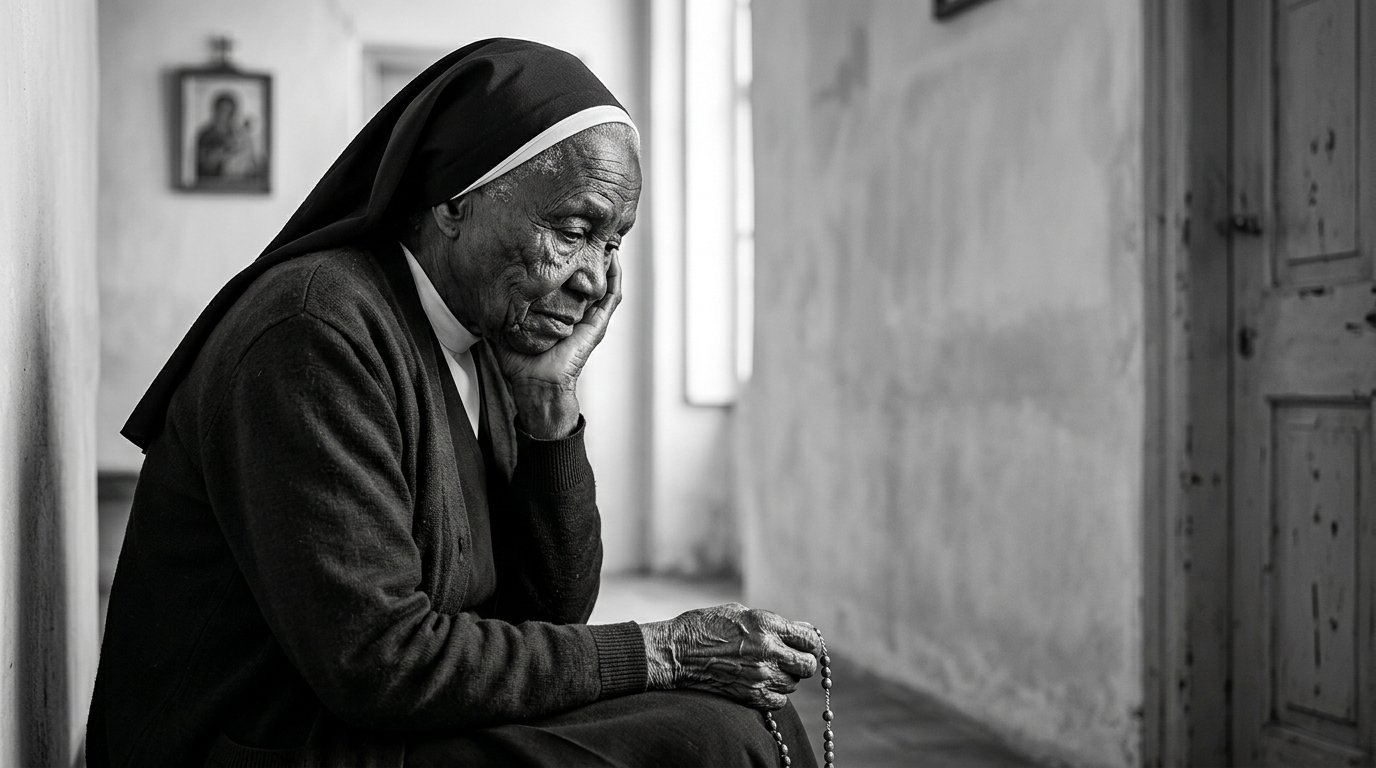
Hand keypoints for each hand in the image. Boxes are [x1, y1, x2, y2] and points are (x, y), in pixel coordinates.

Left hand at [494, 253, 622, 437]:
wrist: (536, 384)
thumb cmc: (521, 362)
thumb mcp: (508, 322)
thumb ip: (502, 304)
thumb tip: (483, 284)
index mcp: (562, 312)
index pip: (571, 279)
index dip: (573, 258)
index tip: (568, 238)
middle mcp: (580, 312)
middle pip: (592, 276)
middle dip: (593, 253)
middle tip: (592, 230)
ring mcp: (592, 318)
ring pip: (606, 282)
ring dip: (608, 260)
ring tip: (607, 238)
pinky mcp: (597, 325)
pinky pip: (612, 296)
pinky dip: (614, 277)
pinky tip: (613, 259)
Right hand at [639, 603, 821, 710]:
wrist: (677, 652)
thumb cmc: (705, 627)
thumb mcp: (740, 612)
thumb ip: (772, 623)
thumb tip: (801, 630)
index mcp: (766, 623)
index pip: (809, 638)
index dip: (810, 643)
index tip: (805, 645)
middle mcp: (767, 649)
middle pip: (807, 665)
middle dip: (803, 662)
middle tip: (791, 661)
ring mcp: (759, 675)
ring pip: (793, 684)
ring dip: (785, 678)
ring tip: (767, 670)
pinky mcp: (750, 695)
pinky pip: (779, 701)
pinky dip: (774, 695)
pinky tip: (761, 684)